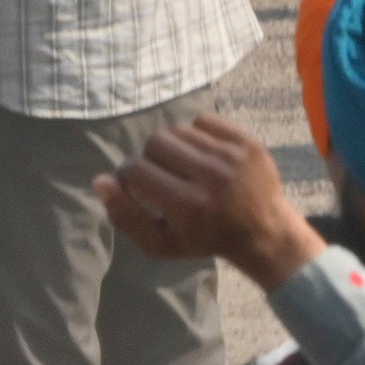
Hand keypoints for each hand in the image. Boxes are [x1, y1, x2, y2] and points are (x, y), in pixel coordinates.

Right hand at [96, 114, 325, 289]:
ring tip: (184, 166)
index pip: (136, 171)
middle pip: (155, 143)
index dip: (128, 177)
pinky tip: (203, 155)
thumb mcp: (161, 243)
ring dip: (173, 147)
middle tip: (163, 176)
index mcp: (187, 206)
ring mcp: (231, 156)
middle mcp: (210, 177)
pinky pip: (204, 120)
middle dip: (151, 159)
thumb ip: (126, 216)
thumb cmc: (204, 239)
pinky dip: (196, 135)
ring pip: (178, 130)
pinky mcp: (246, 140)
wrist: (264, 231)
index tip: (138, 187)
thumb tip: (100, 181)